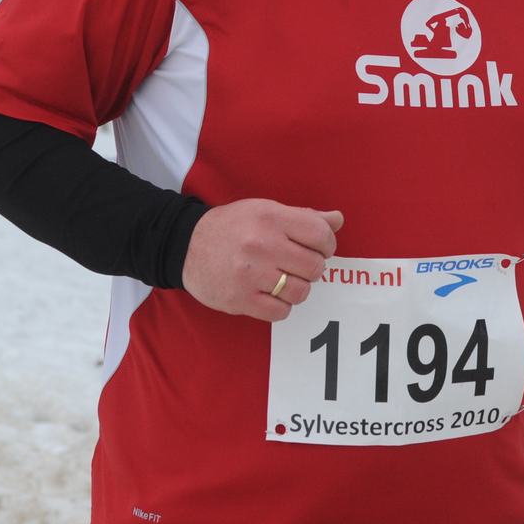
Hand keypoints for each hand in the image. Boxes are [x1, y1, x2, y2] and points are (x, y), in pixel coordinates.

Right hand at [182, 199, 343, 321]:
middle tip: (297, 266)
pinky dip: (281, 307)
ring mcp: (250, 274)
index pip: (321, 235)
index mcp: (271, 218)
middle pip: (315, 267)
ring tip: (283, 280)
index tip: (317, 249)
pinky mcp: (239, 299)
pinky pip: (280, 312)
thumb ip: (304, 217)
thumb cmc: (233, 226)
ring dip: (297, 289)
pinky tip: (270, 295)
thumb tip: (338, 220)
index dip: (327, 245)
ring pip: (300, 292)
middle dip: (312, 268)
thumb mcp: (266, 210)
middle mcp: (262, 244)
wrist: (186, 245)